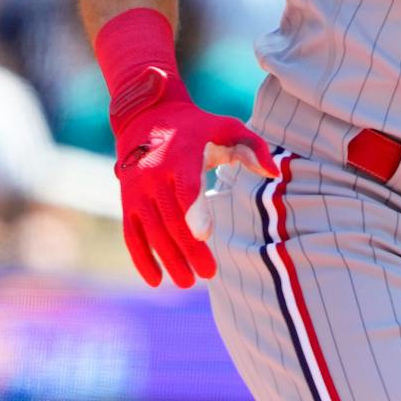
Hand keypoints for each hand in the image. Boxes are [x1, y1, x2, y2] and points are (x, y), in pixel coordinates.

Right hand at [111, 67, 272, 287]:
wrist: (146, 118)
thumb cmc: (198, 128)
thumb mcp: (227, 127)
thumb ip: (253, 148)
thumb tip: (273, 172)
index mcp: (180, 158)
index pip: (185, 189)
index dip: (193, 212)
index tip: (204, 235)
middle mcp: (154, 176)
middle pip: (170, 219)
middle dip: (187, 249)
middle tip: (208, 274)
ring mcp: (137, 191)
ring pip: (151, 231)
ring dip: (167, 259)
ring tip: (186, 282)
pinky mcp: (126, 202)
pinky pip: (131, 235)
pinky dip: (140, 258)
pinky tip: (154, 280)